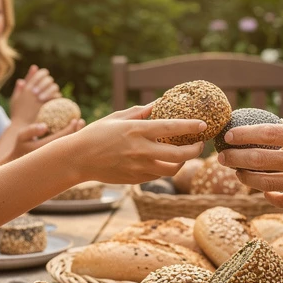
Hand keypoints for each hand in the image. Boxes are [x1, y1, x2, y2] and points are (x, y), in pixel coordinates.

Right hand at [6, 118, 85, 161]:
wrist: (19, 164)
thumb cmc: (21, 147)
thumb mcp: (22, 137)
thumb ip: (31, 130)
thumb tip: (45, 126)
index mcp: (46, 150)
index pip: (63, 138)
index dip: (71, 128)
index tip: (75, 119)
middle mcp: (54, 157)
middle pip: (71, 145)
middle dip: (79, 132)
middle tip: (81, 121)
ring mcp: (57, 161)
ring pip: (72, 149)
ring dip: (78, 137)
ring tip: (80, 126)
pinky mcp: (59, 163)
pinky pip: (69, 152)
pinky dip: (74, 143)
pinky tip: (76, 134)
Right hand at [9, 65, 59, 123]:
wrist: (21, 127)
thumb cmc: (17, 114)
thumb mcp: (15, 99)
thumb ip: (19, 88)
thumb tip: (21, 79)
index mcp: (27, 88)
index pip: (39, 74)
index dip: (43, 73)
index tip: (45, 76)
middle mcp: (34, 91)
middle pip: (48, 80)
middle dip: (49, 81)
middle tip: (49, 86)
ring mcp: (41, 98)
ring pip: (53, 87)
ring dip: (53, 89)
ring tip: (52, 93)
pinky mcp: (47, 106)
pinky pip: (56, 97)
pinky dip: (56, 97)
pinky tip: (55, 100)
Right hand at [66, 104, 204, 183]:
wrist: (78, 159)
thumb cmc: (97, 134)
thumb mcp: (118, 117)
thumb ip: (141, 111)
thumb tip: (160, 102)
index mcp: (137, 131)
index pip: (172, 128)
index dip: (191, 127)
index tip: (204, 125)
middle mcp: (141, 151)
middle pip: (179, 155)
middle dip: (195, 150)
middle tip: (199, 144)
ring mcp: (139, 167)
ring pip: (172, 170)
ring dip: (183, 162)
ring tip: (184, 154)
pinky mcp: (136, 179)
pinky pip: (158, 175)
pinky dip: (165, 168)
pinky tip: (165, 160)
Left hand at [217, 119, 282, 209]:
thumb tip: (272, 125)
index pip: (267, 134)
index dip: (243, 135)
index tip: (229, 135)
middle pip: (258, 159)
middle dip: (234, 158)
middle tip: (222, 156)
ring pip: (263, 183)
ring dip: (244, 177)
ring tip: (236, 172)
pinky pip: (279, 200)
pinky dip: (266, 195)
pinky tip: (262, 189)